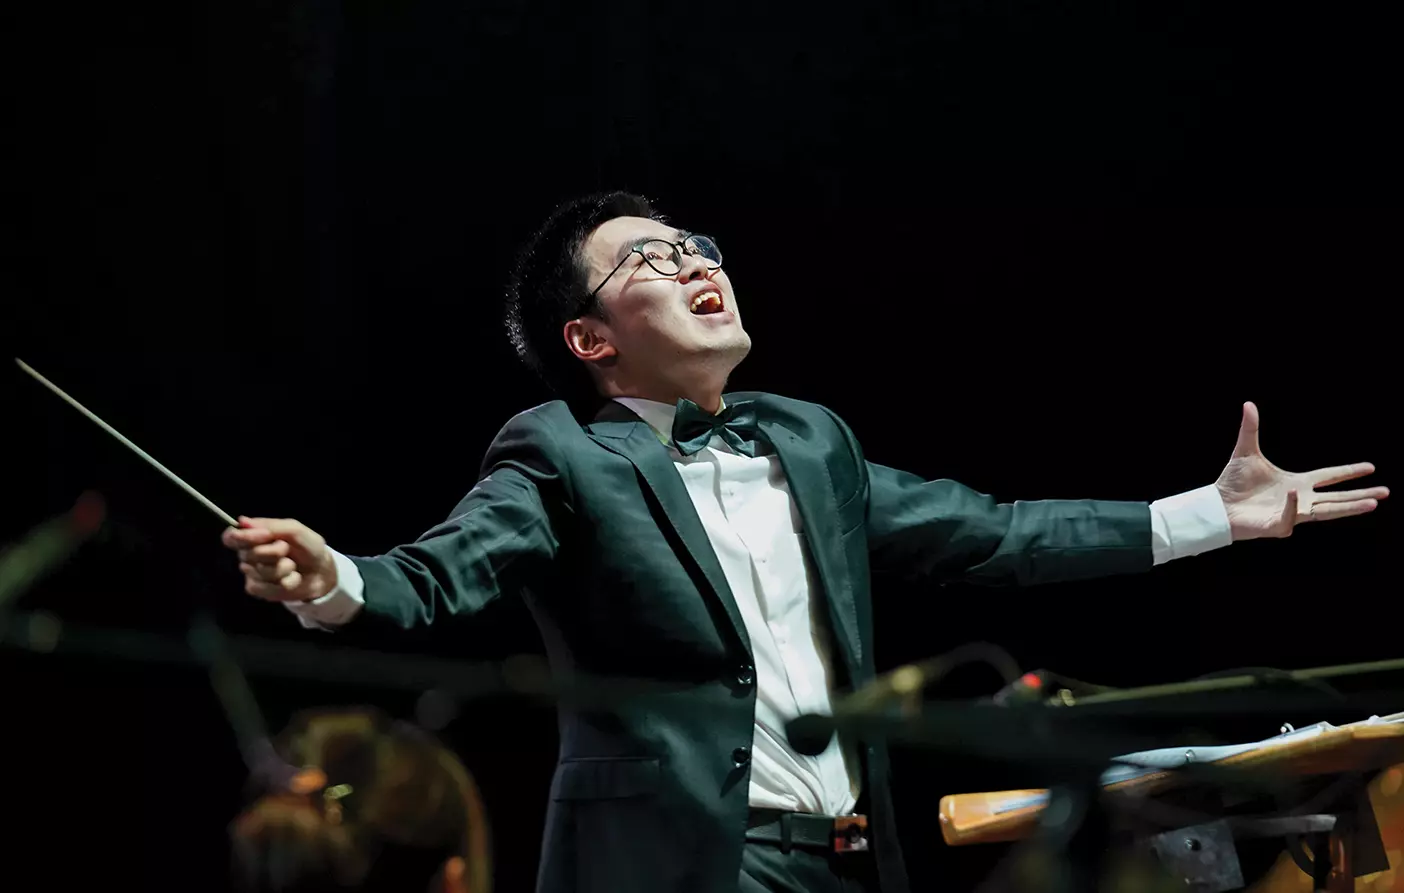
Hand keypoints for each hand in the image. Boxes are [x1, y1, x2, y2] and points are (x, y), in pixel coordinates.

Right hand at [220, 516, 337, 601]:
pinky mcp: (259, 590)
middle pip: (249, 555)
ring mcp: (252, 574)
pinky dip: (286, 582)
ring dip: (283, 568)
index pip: (231, 537)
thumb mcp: (295, 530)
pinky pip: (266, 587)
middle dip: (274, 552)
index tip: (265, 535)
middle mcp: (248, 555)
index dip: (241, 537)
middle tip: (287, 549)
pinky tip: (292, 578)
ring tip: (292, 565)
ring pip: (260, 572)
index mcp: (253, 537)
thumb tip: (242, 520)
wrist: (321, 571)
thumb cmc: (307, 547)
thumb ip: (270, 525)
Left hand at [1216, 402, 1387, 540]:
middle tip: (1385, 493)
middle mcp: (1299, 499)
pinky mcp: (1278, 525)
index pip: (1329, 477)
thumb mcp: (1245, 452)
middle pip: (1337, 498)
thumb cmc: (1232, 482)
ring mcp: (1291, 514)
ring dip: (1348, 508)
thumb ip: (1251, 429)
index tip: (1371, 467)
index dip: (1349, 472)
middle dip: (1361, 495)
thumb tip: (1248, 404)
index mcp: (1297, 483)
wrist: (1216, 505)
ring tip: (1371, 504)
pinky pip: (1292, 516)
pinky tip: (1297, 492)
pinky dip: (1295, 505)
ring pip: (1327, 512)